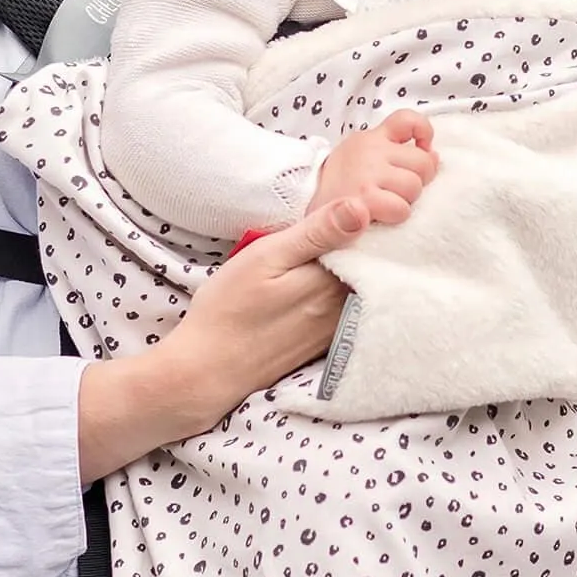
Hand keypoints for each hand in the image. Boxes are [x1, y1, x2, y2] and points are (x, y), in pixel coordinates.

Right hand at [77, 196, 363, 478]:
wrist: (208, 371)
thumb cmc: (228, 309)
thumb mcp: (265, 257)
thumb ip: (316, 232)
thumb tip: (363, 207)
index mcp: (334, 281)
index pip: (368, 240)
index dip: (360, 216)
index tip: (340, 205)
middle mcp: (344, 308)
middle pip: (366, 263)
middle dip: (356, 240)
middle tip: (323, 224)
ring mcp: (336, 329)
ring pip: (356, 285)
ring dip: (347, 265)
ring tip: (318, 250)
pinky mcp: (323, 342)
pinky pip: (343, 306)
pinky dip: (336, 290)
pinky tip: (309, 284)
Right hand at [309, 110, 438, 227]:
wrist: (309, 211)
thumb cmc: (343, 186)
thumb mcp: (364, 157)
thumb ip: (398, 151)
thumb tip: (434, 155)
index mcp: (371, 138)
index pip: (407, 119)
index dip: (423, 132)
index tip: (422, 148)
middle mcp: (370, 151)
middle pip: (423, 161)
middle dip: (418, 179)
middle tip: (397, 190)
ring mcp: (367, 174)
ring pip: (414, 186)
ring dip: (406, 200)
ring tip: (387, 203)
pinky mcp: (365, 200)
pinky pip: (401, 208)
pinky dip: (396, 216)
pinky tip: (381, 216)